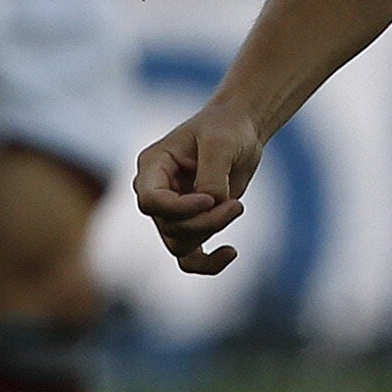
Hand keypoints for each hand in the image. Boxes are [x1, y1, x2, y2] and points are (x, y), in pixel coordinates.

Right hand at [134, 104, 262, 274]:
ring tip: (237, 207)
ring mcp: (173, 210)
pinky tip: (231, 252)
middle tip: (236, 205)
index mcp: (153, 166)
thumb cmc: (226, 128)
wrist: (241, 129)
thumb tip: (212, 206)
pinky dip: (208, 263)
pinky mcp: (194, 222)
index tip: (210, 199)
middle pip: (169, 226)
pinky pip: (190, 258)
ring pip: (180, 243)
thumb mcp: (220, 144)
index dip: (179, 209)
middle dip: (204, 221)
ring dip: (211, 231)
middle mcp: (157, 190)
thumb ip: (212, 178)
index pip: (150, 201)